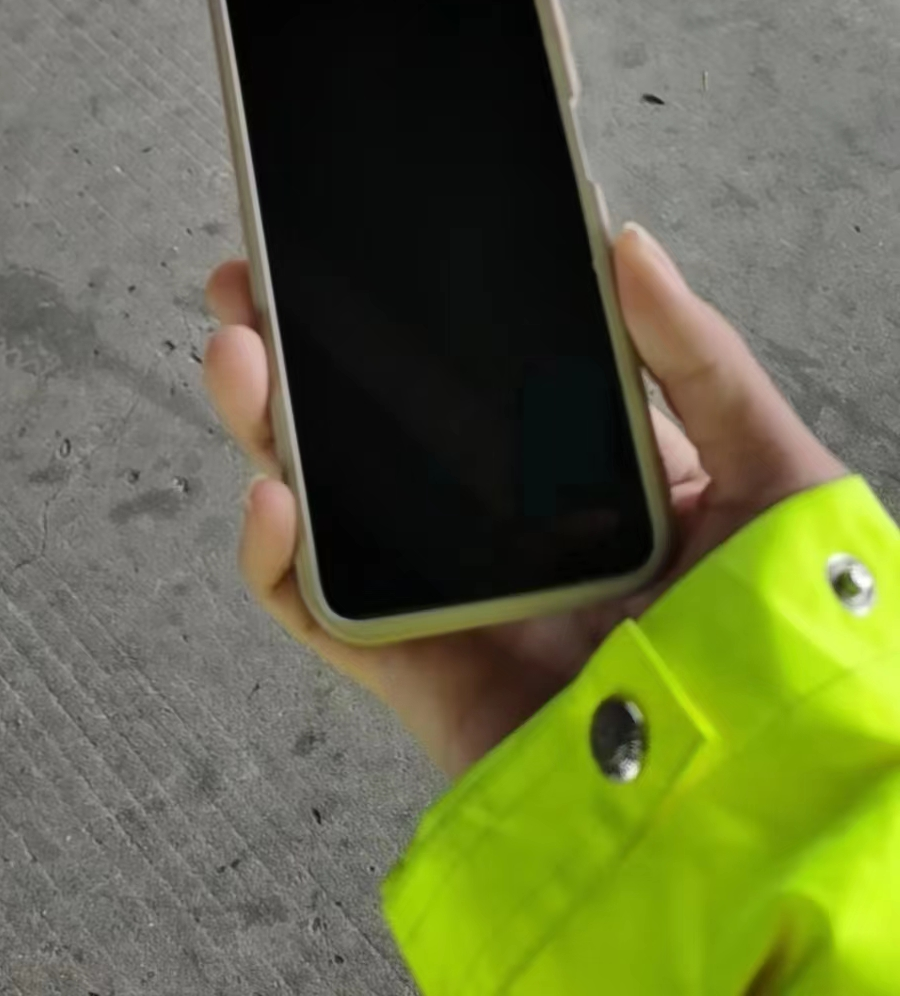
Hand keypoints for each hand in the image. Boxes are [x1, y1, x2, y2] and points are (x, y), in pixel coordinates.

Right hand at [203, 226, 842, 777]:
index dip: (398, 309)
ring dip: (266, 430)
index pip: (467, 372)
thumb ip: (699, 358)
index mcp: (580, 471)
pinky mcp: (423, 676)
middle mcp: (503, 528)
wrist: (768, 789)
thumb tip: (624, 242)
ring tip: (238, 357)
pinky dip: (274, 561)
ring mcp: (455, 600)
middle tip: (250, 288)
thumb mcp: (772, 470)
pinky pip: (324, 615)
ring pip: (328, 506)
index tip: (347, 244)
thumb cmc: (792, 638)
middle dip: (297, 353)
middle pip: (372, 429)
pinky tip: (272, 498)